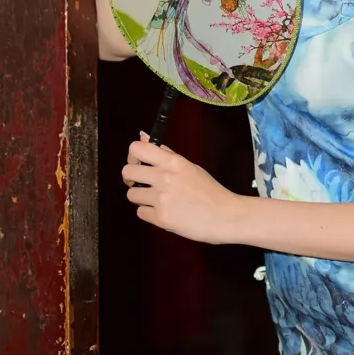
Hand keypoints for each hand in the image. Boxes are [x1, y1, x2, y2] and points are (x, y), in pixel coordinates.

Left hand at [123, 138, 238, 243]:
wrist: (226, 216)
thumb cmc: (210, 192)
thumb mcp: (189, 166)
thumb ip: (164, 153)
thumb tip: (142, 136)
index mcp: (173, 162)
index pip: (137, 149)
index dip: (132, 156)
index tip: (137, 163)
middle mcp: (165, 177)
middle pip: (127, 171)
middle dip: (131, 178)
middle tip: (141, 183)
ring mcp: (162, 198)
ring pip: (131, 194)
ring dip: (141, 198)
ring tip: (159, 200)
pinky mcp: (161, 218)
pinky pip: (140, 213)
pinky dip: (150, 214)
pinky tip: (165, 212)